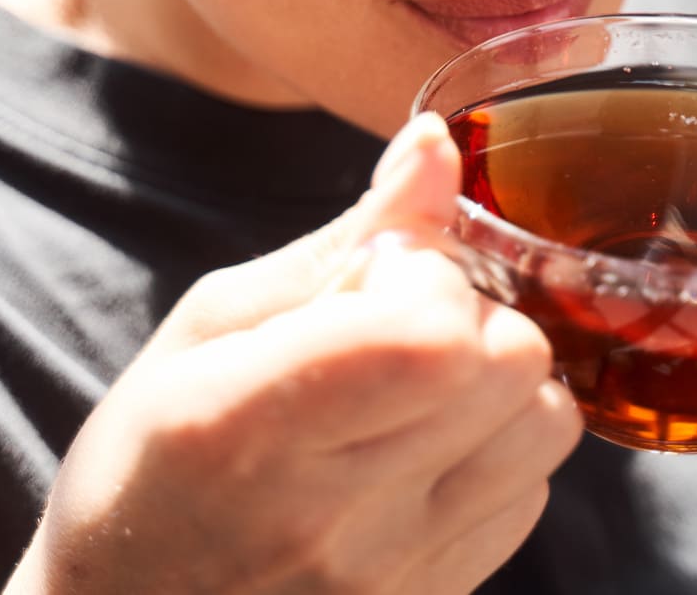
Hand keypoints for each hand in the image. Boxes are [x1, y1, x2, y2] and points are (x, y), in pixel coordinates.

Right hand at [6, 113, 583, 594]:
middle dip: (474, 313)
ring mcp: (393, 576)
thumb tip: (438, 145)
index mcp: (245, 425)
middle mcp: (331, 516)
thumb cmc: (149, 464)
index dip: (429, 273)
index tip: (378, 275)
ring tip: (420, 386)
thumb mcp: (210, 326)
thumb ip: (343, 239)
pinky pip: (534, 496)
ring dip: (500, 384)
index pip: (432, 332)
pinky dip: (498, 452)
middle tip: (401, 324)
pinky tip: (425, 449)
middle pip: (512, 365)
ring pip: (547, 427)